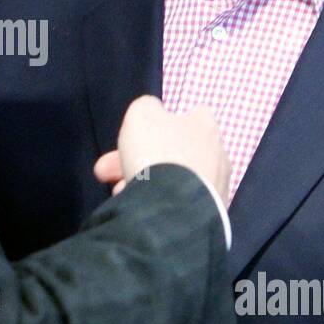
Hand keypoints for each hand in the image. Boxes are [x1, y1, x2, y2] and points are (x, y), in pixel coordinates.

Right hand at [93, 95, 230, 204]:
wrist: (172, 208)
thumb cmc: (157, 152)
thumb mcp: (142, 114)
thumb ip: (147, 107)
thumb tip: (153, 114)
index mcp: (206, 126)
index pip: (194, 114)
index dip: (166, 122)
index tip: (144, 133)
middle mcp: (217, 155)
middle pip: (174, 152)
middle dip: (139, 159)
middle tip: (106, 171)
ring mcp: (216, 188)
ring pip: (172, 181)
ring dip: (144, 183)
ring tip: (118, 192)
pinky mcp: (208, 215)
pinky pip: (179, 204)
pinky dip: (158, 204)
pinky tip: (137, 207)